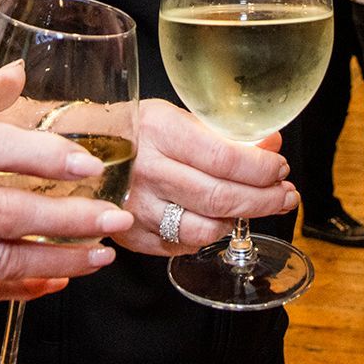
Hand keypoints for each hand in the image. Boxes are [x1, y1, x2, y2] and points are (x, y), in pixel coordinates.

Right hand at [112, 98, 298, 256]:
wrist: (77, 150)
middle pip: (220, 197)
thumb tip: (271, 144)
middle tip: (285, 196)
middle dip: (264, 200)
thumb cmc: (133, 130)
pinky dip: (204, 237)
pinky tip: (213, 221)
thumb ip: (223, 134)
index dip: (261, 168)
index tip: (280, 169)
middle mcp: (147, 170)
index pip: (224, 157)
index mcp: (160, 131)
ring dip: (237, 222)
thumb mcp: (176, 117)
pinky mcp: (130, 235)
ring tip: (251, 208)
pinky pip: (180, 246)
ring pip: (203, 230)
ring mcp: (135, 207)